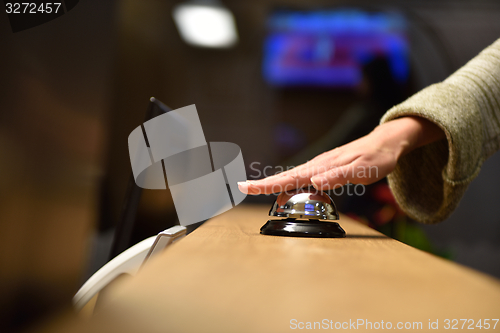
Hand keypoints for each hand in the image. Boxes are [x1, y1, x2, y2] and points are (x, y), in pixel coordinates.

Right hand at [238, 116, 444, 194]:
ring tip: (255, 188)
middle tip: (242, 187)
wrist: (386, 142)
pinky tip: (286, 187)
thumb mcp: (363, 169)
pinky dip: (288, 182)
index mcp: (321, 167)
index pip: (289, 178)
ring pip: (292, 176)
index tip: (247, 186)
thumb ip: (339, 176)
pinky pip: (302, 176)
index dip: (267, 184)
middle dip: (263, 183)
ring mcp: (320, 166)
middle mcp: (317, 166)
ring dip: (273, 183)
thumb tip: (315, 182)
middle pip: (285, 176)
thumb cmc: (377, 157)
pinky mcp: (325, 168)